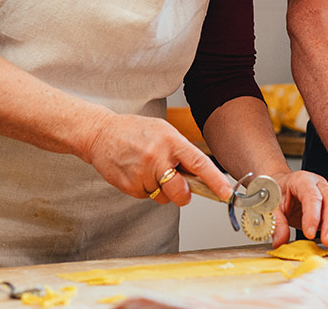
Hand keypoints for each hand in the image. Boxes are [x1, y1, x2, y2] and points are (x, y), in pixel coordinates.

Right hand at [80, 110, 232, 205]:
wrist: (101, 134)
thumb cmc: (136, 132)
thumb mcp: (163, 131)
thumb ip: (182, 152)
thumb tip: (200, 175)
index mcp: (171, 141)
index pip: (198, 163)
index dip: (215, 180)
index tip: (226, 193)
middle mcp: (157, 157)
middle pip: (181, 192)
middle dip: (183, 195)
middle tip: (179, 188)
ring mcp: (142, 173)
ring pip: (163, 197)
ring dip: (160, 189)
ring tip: (147, 168)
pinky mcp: (128, 186)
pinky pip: (146, 196)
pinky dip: (145, 189)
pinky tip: (136, 172)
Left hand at [269, 170, 327, 249]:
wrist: (282, 186)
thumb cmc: (277, 193)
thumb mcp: (270, 206)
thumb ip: (276, 223)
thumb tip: (280, 242)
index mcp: (302, 180)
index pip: (311, 196)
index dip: (312, 215)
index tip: (309, 234)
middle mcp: (319, 184)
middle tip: (327, 241)